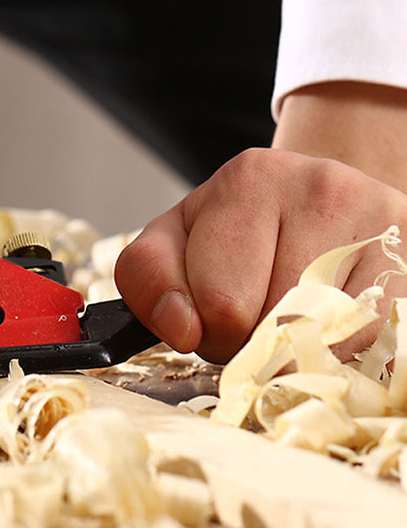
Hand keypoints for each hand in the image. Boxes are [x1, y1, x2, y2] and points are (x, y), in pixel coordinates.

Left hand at [115, 148, 406, 362]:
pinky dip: (336, 346)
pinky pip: (366, 342)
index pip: (219, 305)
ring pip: (321, 339)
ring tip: (287, 309)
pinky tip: (326, 314)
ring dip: (291, 347)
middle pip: (271, 326)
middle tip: (253, 311)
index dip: (209, 329)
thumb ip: (148, 280)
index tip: (215, 311)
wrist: (318, 203)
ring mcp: (380, 219)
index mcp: (249, 180)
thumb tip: (182, 329)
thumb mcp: (173, 244)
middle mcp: (321, 187)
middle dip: (248, 340)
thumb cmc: (236, 232)